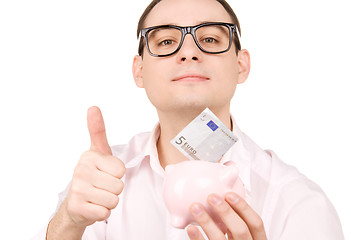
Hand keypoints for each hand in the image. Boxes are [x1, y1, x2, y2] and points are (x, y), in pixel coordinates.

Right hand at [64, 106, 125, 226]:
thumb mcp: (98, 152)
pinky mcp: (77, 207)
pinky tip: (92, 206)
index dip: (117, 174)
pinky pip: (105, 212)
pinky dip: (102, 212)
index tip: (105, 172)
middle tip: (101, 186)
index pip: (121, 169)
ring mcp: (77, 189)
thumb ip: (97, 131)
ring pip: (113, 199)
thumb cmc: (92, 175)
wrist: (76, 203)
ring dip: (109, 201)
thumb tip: (93, 107)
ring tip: (97, 195)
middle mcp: (80, 170)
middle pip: (119, 185)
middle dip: (114, 189)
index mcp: (89, 156)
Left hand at [187, 192, 266, 239]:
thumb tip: (227, 179)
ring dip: (207, 222)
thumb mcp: (241, 234)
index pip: (256, 223)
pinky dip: (198, 238)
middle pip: (240, 230)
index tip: (229, 193)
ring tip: (195, 207)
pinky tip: (190, 228)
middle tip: (211, 197)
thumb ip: (237, 218)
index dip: (244, 207)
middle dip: (226, 212)